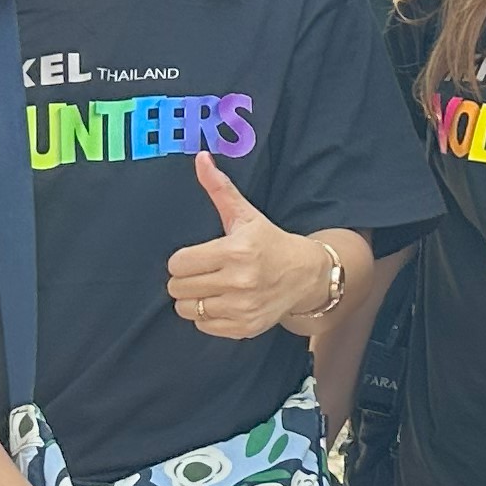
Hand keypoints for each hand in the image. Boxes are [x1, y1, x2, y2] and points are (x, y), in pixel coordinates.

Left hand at [164, 152, 329, 339]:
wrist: (307, 275)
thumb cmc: (270, 242)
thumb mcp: (246, 215)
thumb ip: (219, 189)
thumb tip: (201, 158)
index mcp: (236, 251)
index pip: (178, 263)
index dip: (184, 259)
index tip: (201, 256)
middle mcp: (239, 281)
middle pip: (178, 288)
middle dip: (187, 279)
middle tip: (206, 272)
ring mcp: (242, 307)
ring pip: (187, 309)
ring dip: (195, 300)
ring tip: (214, 288)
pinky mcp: (245, 327)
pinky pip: (203, 326)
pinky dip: (208, 317)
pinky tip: (225, 303)